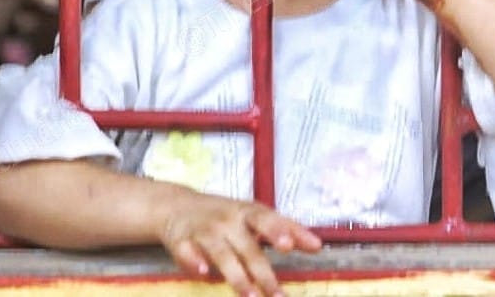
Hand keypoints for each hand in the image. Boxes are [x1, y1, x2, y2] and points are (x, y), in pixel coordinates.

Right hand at [159, 192, 320, 296]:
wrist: (177, 206)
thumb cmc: (227, 214)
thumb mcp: (255, 215)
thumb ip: (285, 229)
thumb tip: (317, 246)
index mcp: (247, 212)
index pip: (266, 220)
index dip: (279, 231)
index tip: (290, 245)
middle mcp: (227, 219)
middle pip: (247, 246)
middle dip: (262, 270)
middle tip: (276, 292)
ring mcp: (204, 230)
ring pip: (221, 253)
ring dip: (236, 275)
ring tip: (250, 296)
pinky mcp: (181, 241)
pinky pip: (187, 252)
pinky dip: (194, 262)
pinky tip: (203, 273)